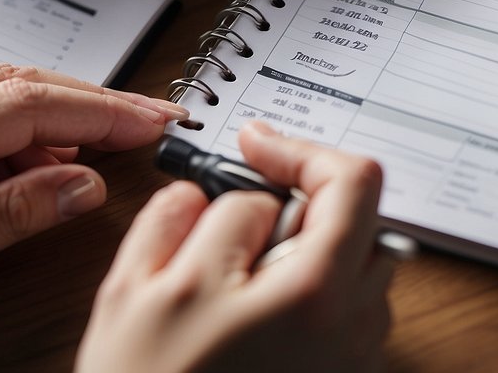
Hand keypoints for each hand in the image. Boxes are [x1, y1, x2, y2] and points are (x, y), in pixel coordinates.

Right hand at [76, 122, 396, 372]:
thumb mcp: (133, 294)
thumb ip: (175, 217)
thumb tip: (203, 190)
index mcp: (310, 294)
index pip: (345, 179)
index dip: (298, 149)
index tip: (259, 146)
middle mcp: (348, 326)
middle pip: (365, 217)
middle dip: (305, 200)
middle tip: (244, 217)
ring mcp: (351, 357)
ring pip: (358, 264)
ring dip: (307, 249)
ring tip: (238, 283)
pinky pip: (346, 312)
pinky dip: (308, 293)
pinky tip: (249, 322)